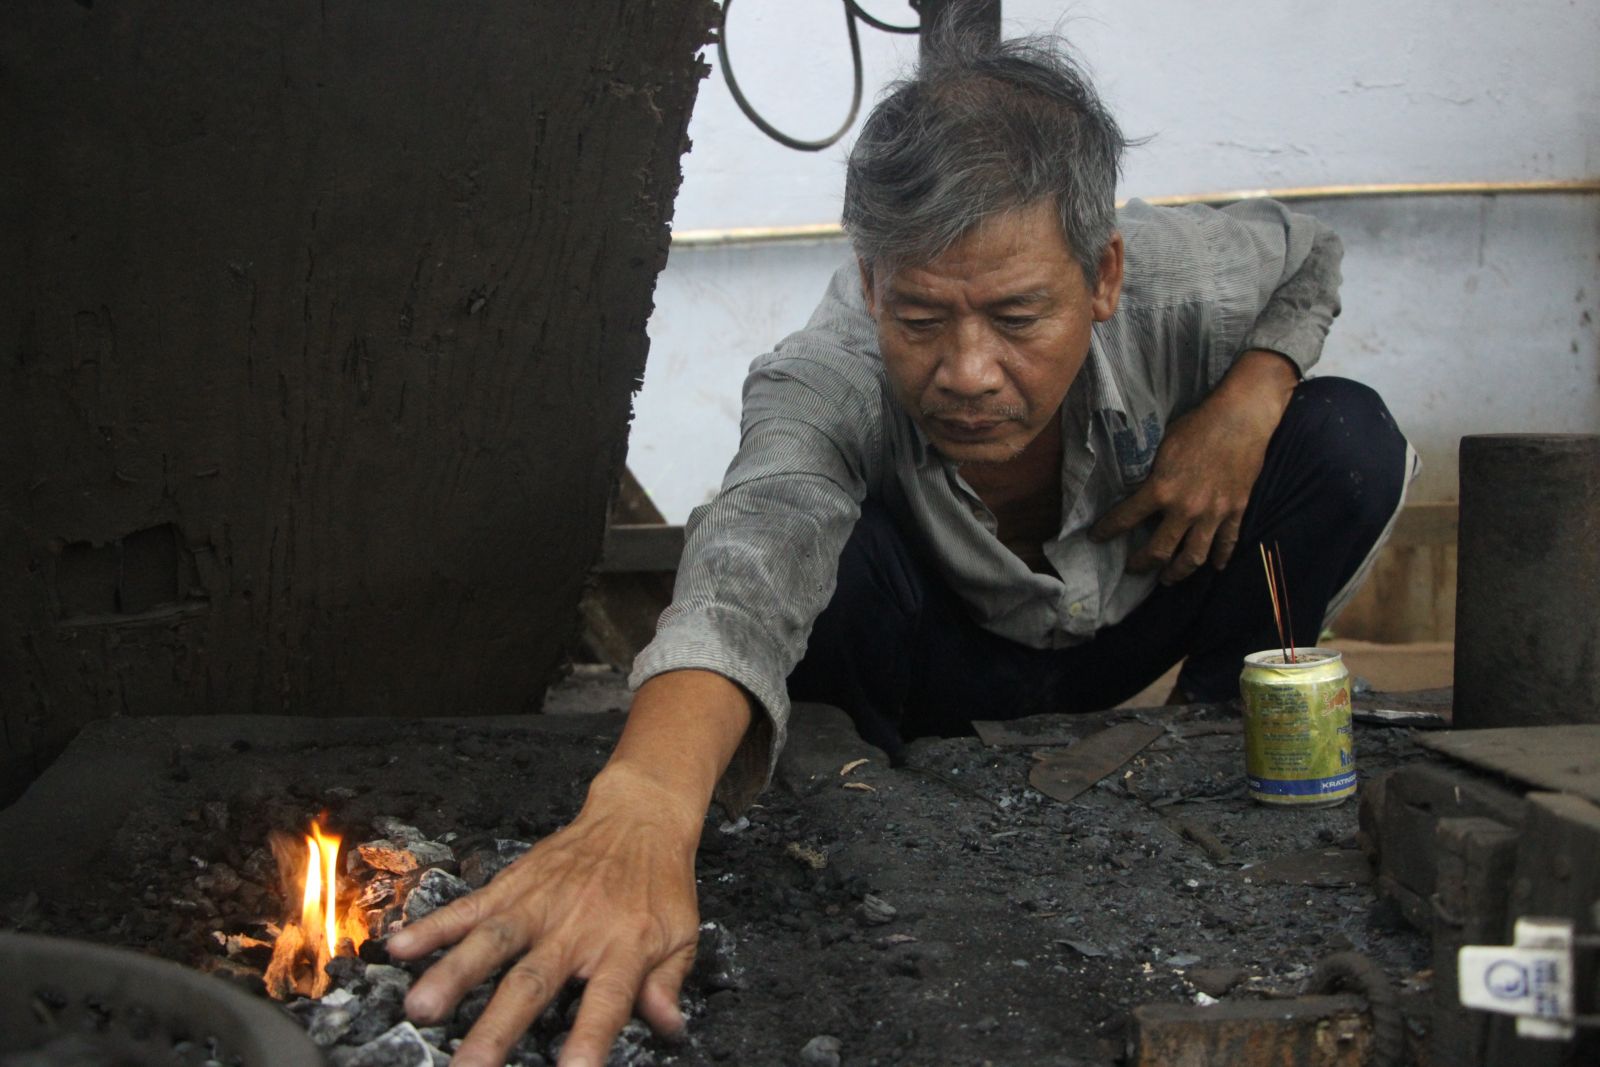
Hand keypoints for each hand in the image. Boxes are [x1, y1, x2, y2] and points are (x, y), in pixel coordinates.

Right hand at [387, 765, 701, 1066]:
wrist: (639, 817)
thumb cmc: (659, 883)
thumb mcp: (681, 933)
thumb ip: (667, 982)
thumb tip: (668, 1025)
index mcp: (623, 948)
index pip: (606, 1001)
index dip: (589, 1038)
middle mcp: (575, 928)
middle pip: (531, 982)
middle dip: (497, 1028)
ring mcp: (538, 905)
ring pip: (491, 943)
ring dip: (454, 974)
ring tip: (421, 1007)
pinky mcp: (513, 885)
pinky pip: (469, 907)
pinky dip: (434, 926)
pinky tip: (400, 946)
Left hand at [1089, 350, 1296, 583]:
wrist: (1241, 417)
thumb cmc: (1198, 424)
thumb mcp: (1162, 446)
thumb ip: (1152, 474)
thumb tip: (1140, 488)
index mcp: (1161, 489)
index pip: (1125, 519)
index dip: (1107, 531)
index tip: (1096, 538)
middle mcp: (1185, 509)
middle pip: (1160, 550)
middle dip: (1143, 563)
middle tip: (1134, 568)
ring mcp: (1213, 513)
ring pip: (1193, 556)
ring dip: (1178, 572)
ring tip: (1168, 578)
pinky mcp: (1236, 510)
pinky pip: (1227, 542)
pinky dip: (1220, 557)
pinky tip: (1214, 566)